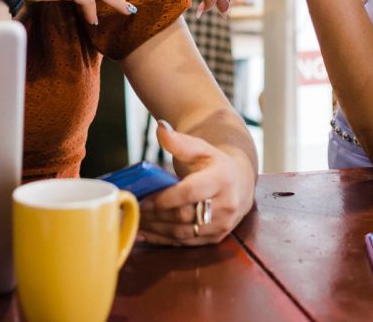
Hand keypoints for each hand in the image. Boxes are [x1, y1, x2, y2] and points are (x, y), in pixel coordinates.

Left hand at [138, 120, 254, 246]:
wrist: (239, 181)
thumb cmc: (214, 162)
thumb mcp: (200, 147)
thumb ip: (179, 141)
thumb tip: (160, 128)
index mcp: (222, 179)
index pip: (190, 192)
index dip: (164, 198)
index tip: (143, 199)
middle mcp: (226, 204)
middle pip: (184, 215)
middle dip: (155, 215)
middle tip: (133, 210)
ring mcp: (222, 225)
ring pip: (183, 233)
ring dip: (156, 230)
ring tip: (135, 222)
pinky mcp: (216, 239)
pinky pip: (186, 243)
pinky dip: (163, 240)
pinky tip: (145, 234)